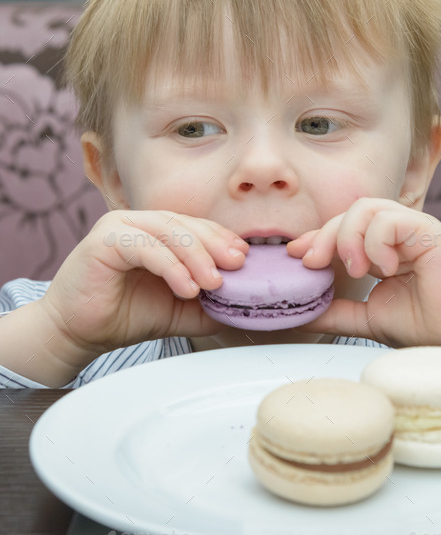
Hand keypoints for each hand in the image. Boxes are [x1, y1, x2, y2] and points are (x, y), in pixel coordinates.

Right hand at [39, 210, 247, 368]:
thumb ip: (209, 302)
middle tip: (237, 266)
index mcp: (154, 230)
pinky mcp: (103, 240)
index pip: (195, 225)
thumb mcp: (180, 309)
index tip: (245, 257)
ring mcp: (118, 226)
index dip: (221, 238)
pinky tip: (187, 288)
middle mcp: (137, 222)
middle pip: (185, 224)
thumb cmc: (125, 315)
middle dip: (215, 245)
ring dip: (196, 257)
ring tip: (213, 283)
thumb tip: (246, 302)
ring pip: (168, 231)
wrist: (78, 334)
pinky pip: (146, 248)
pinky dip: (171, 267)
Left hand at [287, 198, 440, 350]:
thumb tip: (299, 313)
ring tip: (358, 270)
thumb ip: (336, 312)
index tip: (295, 257)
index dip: (315, 237)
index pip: (341, 227)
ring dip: (350, 237)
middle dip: (323, 236)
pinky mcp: (429, 230)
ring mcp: (413, 228)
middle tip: (313, 264)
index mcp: (381, 247)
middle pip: (349, 212)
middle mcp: (396, 233)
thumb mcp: (367, 317)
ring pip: (367, 207)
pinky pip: (391, 219)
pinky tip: (385, 269)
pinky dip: (378, 242)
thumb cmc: (424, 325)